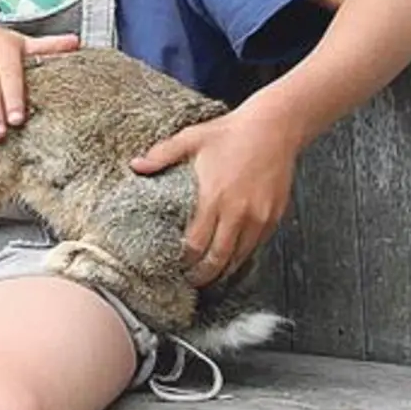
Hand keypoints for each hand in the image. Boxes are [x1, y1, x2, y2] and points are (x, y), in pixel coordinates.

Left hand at [130, 108, 299, 286]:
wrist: (274, 128)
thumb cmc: (231, 133)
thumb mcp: (191, 138)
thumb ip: (162, 155)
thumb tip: (136, 166)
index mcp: (214, 197)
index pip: (196, 244)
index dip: (185, 260)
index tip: (175, 265)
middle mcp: (238, 212)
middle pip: (218, 258)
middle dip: (203, 275)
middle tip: (191, 281)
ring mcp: (259, 217)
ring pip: (240, 257)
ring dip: (224, 270)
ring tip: (209, 275)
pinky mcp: (274, 217)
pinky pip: (257, 245)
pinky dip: (243, 255)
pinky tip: (231, 256)